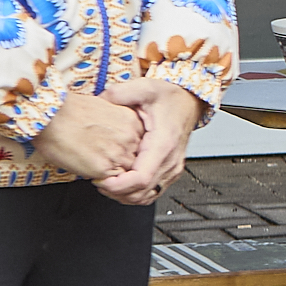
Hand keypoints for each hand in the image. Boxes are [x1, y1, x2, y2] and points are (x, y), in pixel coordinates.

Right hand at [32, 92, 144, 181]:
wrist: (51, 116)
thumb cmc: (69, 110)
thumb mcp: (106, 108)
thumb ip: (118, 124)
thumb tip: (116, 137)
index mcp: (132, 121)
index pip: (141, 143)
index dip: (125, 148)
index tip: (113, 148)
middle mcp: (130, 138)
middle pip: (136, 159)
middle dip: (121, 161)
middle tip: (103, 157)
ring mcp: (119, 154)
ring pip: (125, 173)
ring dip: (113, 172)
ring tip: (95, 163)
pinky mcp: (104, 168)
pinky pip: (111, 182)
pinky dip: (102, 180)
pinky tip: (89, 168)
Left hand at [93, 77, 205, 205]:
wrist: (188, 100)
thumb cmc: (169, 97)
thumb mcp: (144, 88)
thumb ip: (119, 93)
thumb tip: (98, 99)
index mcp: (163, 143)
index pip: (141, 178)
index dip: (118, 185)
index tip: (100, 180)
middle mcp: (170, 160)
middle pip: (141, 192)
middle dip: (115, 192)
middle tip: (97, 181)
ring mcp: (172, 168)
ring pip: (147, 196)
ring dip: (124, 195)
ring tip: (106, 183)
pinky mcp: (170, 171)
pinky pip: (152, 192)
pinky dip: (135, 193)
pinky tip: (121, 184)